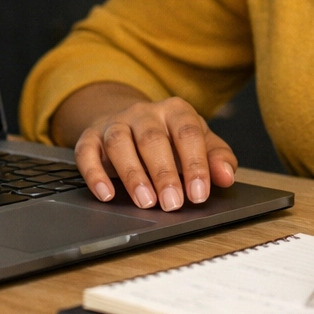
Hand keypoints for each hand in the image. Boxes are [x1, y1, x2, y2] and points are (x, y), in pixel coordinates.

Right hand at [74, 96, 236, 210]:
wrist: (130, 121)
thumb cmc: (170, 138)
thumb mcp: (199, 142)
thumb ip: (217, 157)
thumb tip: (227, 176)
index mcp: (175, 110)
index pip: (187, 133)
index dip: (194, 164)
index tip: (199, 193)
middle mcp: (143, 113)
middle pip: (152, 139)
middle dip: (163, 173)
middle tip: (173, 203)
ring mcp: (115, 123)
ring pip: (119, 143)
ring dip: (132, 174)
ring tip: (145, 202)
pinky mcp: (90, 137)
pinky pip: (86, 152)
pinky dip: (94, 174)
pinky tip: (106, 195)